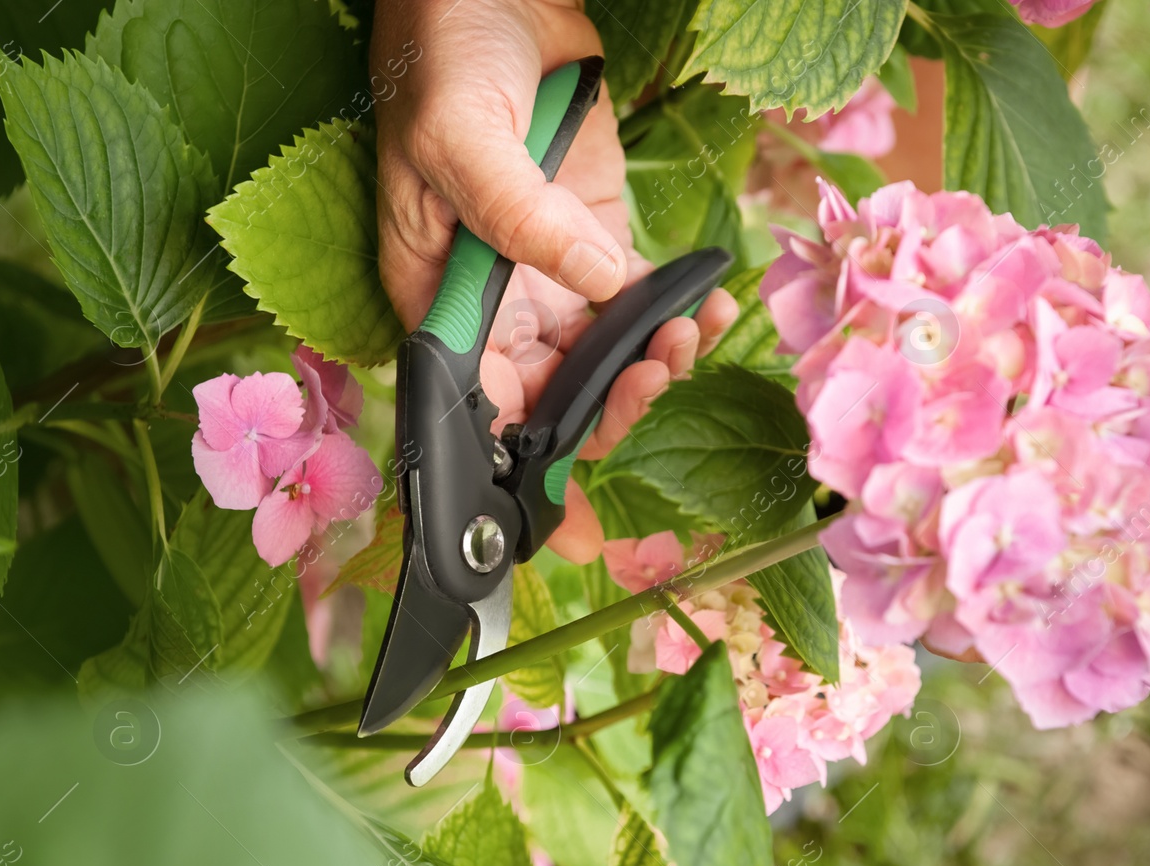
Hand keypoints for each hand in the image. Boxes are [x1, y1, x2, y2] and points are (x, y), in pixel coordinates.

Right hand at [371, 0, 738, 562]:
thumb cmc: (445, 56)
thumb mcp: (459, 137)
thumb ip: (520, 219)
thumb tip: (593, 285)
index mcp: (438, 300)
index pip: (478, 408)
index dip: (519, 470)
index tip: (567, 525)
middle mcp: (493, 304)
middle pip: (552, 400)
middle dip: (609, 412)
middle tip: (657, 379)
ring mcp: (549, 277)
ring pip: (605, 363)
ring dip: (654, 369)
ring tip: (689, 334)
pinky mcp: (596, 241)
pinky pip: (640, 305)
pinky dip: (680, 320)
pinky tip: (710, 312)